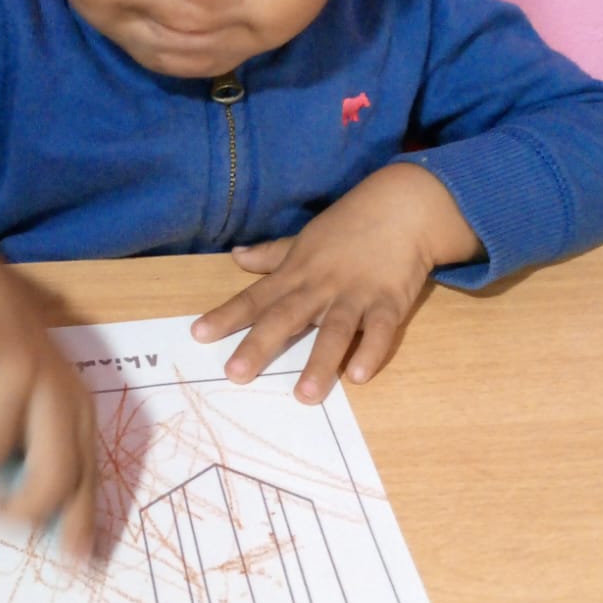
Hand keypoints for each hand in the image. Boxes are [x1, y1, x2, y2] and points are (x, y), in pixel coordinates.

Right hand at [0, 229, 98, 556]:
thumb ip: (37, 453)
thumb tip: (41, 529)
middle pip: (53, 476)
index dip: (82, 525)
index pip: (87, 477)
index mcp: (76, 408)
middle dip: (21, 510)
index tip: (76, 568)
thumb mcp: (31, 403)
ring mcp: (18, 370)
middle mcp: (56, 390)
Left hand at [191, 164, 481, 401]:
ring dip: (319, 363)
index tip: (198, 335)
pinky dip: (371, 351)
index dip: (226, 315)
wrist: (403, 206)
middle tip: (236, 375)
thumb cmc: (349, 226)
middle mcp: (321, 286)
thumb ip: (272, 254)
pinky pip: (380, 330)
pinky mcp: (390, 302)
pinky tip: (358, 376)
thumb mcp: (305, 239)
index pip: (255, 297)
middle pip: (286, 317)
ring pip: (334, 331)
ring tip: (304, 396)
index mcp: (297, 273)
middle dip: (260, 345)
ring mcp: (356, 294)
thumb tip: (236, 257)